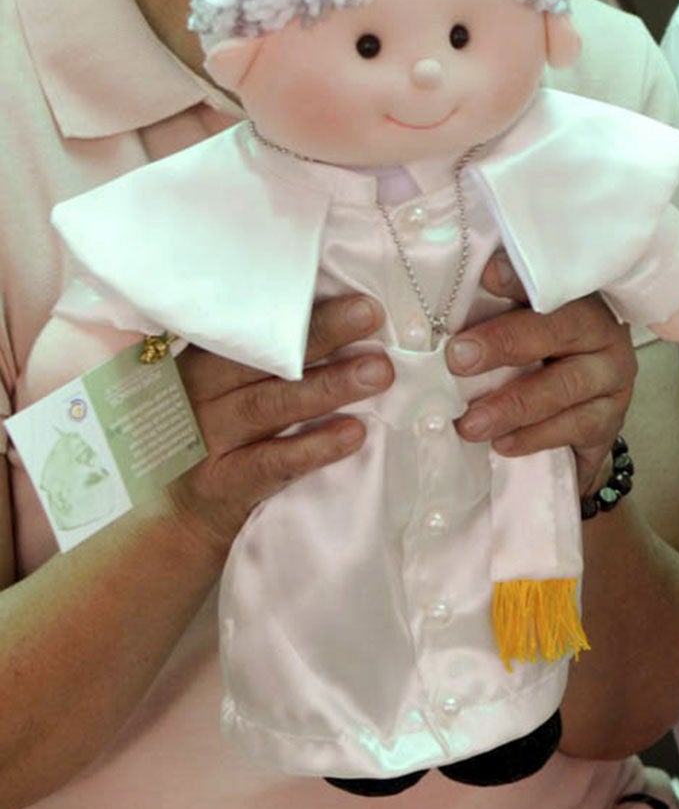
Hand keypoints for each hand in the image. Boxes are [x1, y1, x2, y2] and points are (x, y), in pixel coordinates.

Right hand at [169, 294, 391, 557]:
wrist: (170, 521)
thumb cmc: (215, 439)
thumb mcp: (221, 393)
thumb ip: (261, 360)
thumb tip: (342, 317)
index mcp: (199, 363)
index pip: (244, 327)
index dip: (291, 307)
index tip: (340, 287)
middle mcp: (195, 396)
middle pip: (259, 359)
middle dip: (318, 332)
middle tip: (369, 312)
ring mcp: (205, 442)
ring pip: (270, 406)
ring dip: (328, 386)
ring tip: (379, 371)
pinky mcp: (222, 485)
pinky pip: (273, 463)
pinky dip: (315, 447)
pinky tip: (355, 433)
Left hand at [449, 254, 636, 494]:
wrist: (579, 411)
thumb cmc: (537, 360)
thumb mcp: (518, 329)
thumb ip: (490, 314)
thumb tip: (433, 307)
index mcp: (579, 298)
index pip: (551, 281)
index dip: (520, 278)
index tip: (486, 275)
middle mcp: (603, 333)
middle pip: (561, 329)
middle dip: (507, 343)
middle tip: (458, 359)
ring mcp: (611, 378)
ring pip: (566, 386)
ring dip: (514, 405)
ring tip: (470, 424)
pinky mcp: (610, 420)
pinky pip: (576, 427)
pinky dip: (536, 437)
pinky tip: (503, 444)